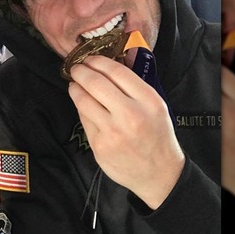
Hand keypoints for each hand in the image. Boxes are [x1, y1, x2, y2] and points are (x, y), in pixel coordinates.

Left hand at [68, 55, 184, 208]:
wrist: (159, 174)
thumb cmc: (156, 136)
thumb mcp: (156, 107)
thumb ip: (134, 88)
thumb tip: (105, 67)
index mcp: (149, 101)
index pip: (117, 71)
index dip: (98, 61)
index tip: (90, 59)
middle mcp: (131, 115)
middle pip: (96, 83)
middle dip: (81, 71)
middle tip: (76, 68)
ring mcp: (113, 132)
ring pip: (84, 100)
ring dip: (75, 88)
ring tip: (75, 85)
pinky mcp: (100, 145)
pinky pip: (84, 119)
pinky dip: (81, 108)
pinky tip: (83, 105)